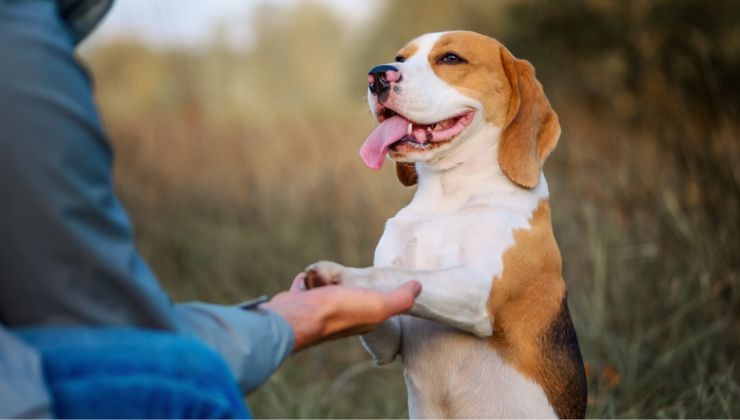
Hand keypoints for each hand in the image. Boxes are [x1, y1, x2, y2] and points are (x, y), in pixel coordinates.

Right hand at [261, 273, 420, 351]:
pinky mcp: (299, 303)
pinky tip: (308, 279)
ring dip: (325, 279)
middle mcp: (340, 319)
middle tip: (347, 278)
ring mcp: (318, 311)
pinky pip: (305, 287)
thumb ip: (400, 299)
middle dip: (347, 284)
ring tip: (326, 276)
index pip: (374, 305)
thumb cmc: (339, 311)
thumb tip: (419, 287)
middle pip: (347, 294)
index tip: (378, 283)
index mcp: (362, 320)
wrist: (297, 316)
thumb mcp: (378, 305)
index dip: (377, 294)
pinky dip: (306, 281)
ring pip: (326, 290)